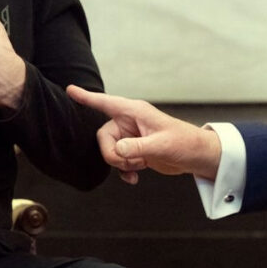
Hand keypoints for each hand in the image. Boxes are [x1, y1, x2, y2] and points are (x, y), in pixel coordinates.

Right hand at [66, 86, 221, 184]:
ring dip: (120, 164)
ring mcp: (132, 137)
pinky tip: (134, 177)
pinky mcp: (135, 151)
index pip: (106, 103)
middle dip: (112, 154)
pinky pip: (118, 160)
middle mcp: (130, 122)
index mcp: (135, 112)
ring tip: (139, 167)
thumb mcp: (161, 145)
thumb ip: (138, 147)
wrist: (196, 157)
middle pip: (103, 136)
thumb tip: (117, 150)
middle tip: (129, 163)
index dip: (87, 97)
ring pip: (110, 150)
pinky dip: (124, 170)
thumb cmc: (185, 143)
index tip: (70, 90)